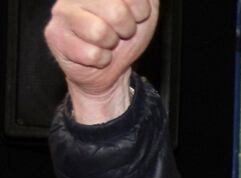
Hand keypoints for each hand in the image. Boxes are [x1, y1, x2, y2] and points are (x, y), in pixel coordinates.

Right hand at [44, 0, 158, 123]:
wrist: (109, 66)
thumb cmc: (125, 33)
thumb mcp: (146, 9)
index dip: (140, 12)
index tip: (133, 16)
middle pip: (116, 12)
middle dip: (126, 29)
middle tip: (119, 31)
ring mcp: (62, 11)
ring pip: (99, 32)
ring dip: (110, 44)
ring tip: (106, 42)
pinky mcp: (54, 35)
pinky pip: (91, 54)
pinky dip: (100, 59)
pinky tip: (94, 53)